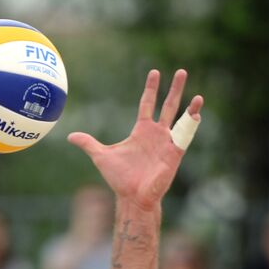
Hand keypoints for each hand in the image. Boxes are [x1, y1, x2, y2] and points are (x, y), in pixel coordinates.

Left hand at [68, 69, 202, 210]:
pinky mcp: (174, 154)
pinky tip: (196, 115)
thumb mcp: (101, 156)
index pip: (147, 103)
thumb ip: (88, 143)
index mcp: (141, 131)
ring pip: (181, 120)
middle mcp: (156, 133)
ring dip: (190, 108)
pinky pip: (184, 137)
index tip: (154, 72)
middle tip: (181, 72)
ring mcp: (167, 143)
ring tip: (198, 96)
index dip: (151, 89)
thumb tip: (70, 136)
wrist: (132, 197)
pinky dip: (191, 126)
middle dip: (174, 89)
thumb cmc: (119, 178)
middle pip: (168, 106)